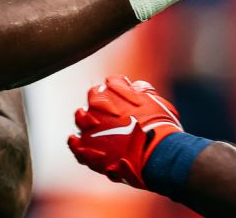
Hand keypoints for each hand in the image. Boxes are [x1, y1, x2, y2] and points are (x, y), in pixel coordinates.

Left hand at [68, 76, 182, 188]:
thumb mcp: (157, 103)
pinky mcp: (86, 148)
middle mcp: (99, 103)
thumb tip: (136, 87)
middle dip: (101, 101)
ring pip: (80, 117)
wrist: (155, 153)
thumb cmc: (160, 127)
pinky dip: (76, 142)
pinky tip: (77, 141)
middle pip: (94, 95)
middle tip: (110, 112)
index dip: (119, 89)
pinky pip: (75, 143)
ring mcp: (90, 125)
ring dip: (85, 118)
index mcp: (115, 89)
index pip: (112, 82)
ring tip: (93, 125)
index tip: (123, 96)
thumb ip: (144, 93)